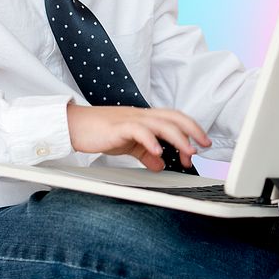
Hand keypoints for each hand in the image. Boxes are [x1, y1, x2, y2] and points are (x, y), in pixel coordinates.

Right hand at [66, 103, 211, 170]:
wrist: (74, 125)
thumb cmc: (99, 132)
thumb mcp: (127, 145)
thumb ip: (144, 153)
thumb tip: (160, 163)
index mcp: (145, 119)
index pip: (174, 118)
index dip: (191, 129)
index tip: (201, 146)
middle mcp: (141, 116)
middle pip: (174, 117)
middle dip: (193, 130)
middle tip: (204, 146)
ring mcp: (130, 120)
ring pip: (161, 123)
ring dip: (178, 137)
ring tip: (188, 152)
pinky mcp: (118, 127)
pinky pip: (139, 130)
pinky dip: (151, 141)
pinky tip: (158, 152)